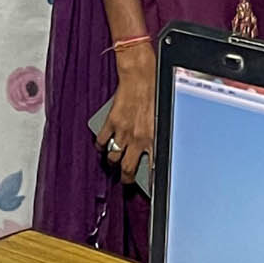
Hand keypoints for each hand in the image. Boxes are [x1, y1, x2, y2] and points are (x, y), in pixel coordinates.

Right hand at [97, 42, 155, 183]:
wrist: (140, 75)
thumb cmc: (155, 91)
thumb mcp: (162, 117)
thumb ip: (156, 134)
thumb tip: (152, 149)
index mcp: (154, 138)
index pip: (152, 168)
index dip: (149, 181)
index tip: (148, 187)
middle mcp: (139, 138)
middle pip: (127, 168)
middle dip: (125, 178)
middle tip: (125, 180)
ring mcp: (123, 131)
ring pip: (113, 157)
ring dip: (112, 161)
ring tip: (113, 161)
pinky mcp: (111, 122)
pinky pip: (102, 141)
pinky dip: (101, 146)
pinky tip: (102, 146)